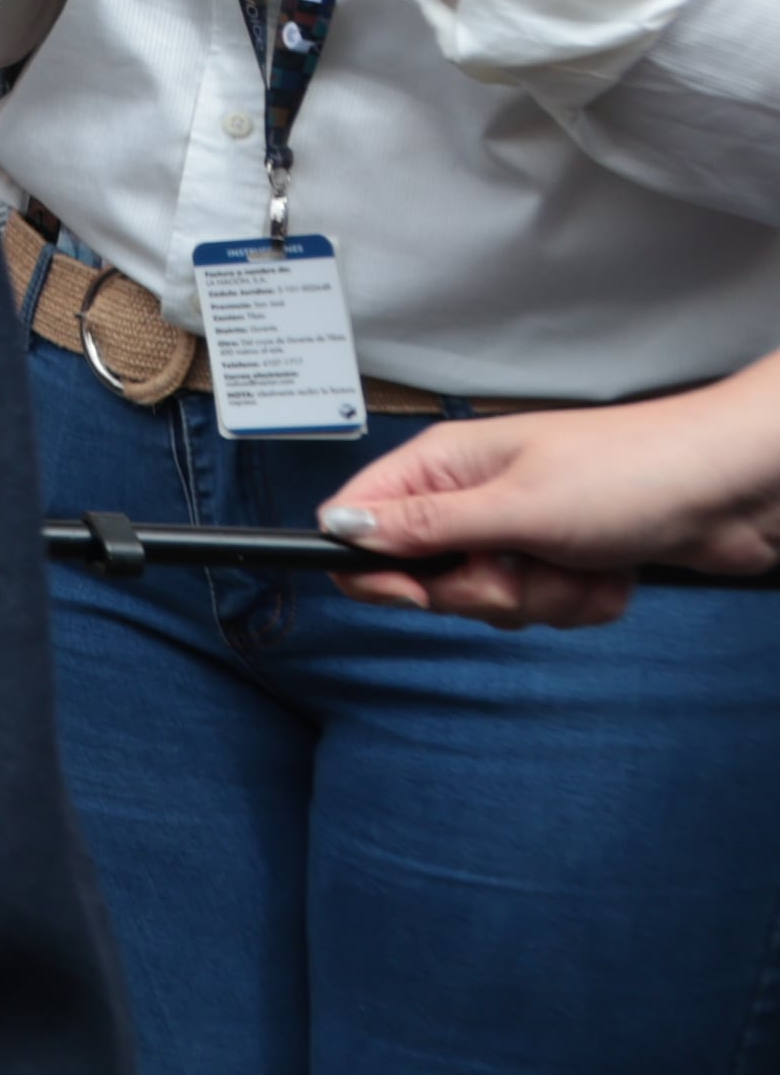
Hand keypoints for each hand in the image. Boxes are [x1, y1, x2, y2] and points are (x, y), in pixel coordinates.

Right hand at [320, 365, 779, 627]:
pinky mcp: (565, 560)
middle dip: (484, 590)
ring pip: (492, 601)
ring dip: (543, 598)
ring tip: (582, 559)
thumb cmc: (634, 470)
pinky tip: (611, 569)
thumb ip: (425, 525)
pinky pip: (546, 609)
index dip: (376, 566)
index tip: (418, 591)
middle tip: (522, 564)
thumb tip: (341, 528)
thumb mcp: (516, 505)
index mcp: (446, 465)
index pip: (362, 520)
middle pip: (428, 577)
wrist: (734, 485)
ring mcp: (522, 530)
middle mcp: (475, 497)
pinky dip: (582, 600)